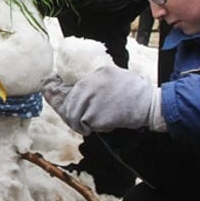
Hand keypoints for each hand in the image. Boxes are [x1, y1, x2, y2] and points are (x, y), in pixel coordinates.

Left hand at [47, 65, 162, 133]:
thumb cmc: (137, 93)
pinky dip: (91, 128)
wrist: (151, 105)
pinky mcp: (95, 115)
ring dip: (79, 123)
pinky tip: (101, 126)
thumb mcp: (118, 75)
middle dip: (70, 114)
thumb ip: (100, 79)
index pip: (72, 84)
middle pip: (70, 101)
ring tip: (88, 127)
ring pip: (74, 114)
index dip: (60, 93)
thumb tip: (79, 87)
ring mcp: (92, 99)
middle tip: (78, 122)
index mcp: (97, 72)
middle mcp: (91, 83)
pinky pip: (85, 124)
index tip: (49, 93)